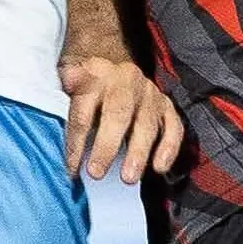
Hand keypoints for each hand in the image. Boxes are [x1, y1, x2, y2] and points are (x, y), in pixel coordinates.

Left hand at [59, 52, 184, 182]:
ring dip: (138, 152)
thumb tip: (69, 79)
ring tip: (128, 177)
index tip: (71, 169)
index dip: (76, 142)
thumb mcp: (70, 75)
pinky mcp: (166, 106)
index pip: (84, 110)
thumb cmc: (90, 82)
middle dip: (107, 146)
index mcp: (97, 74)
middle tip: (96, 172)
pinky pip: (173, 127)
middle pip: (117, 114)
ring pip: (146, 124)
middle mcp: (126, 81)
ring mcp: (149, 93)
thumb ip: (69, 82)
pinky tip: (159, 167)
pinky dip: (169, 148)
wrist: (114, 65)